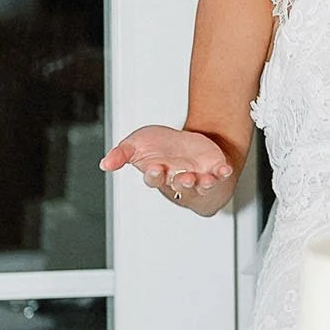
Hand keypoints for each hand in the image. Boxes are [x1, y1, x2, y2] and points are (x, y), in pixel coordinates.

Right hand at [99, 125, 234, 202]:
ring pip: (200, 185)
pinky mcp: (213, 171)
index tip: (155, 168)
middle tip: (184, 177)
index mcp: (158, 173)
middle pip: (179, 184)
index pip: (154, 178)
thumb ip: (121, 154)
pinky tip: (225, 170)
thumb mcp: (136, 144)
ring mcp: (197, 177)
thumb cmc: (160, 147)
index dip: (155, 175)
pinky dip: (223, 174)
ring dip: (202, 183)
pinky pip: (220, 176)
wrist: (186, 144)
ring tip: (202, 178)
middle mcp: (177, 178)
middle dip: (181, 181)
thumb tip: (104, 164)